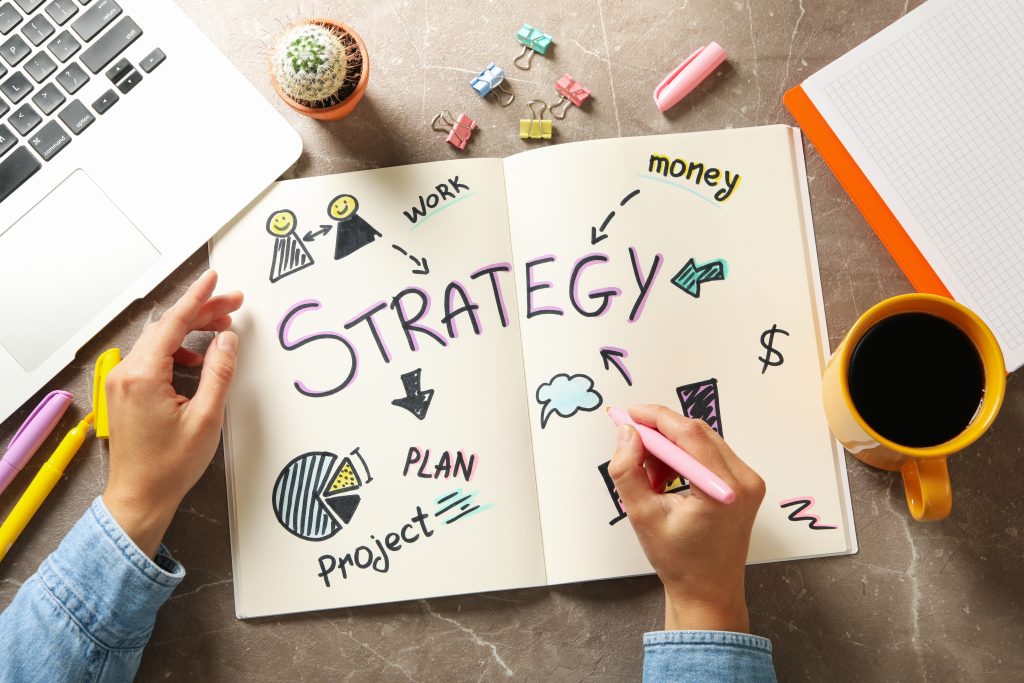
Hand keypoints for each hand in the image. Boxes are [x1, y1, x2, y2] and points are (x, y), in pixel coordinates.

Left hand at [102, 270, 242, 557]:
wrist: (140, 497)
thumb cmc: (169, 466)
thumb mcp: (206, 418)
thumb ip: (219, 373)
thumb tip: (227, 341)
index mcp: (143, 376)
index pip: (172, 323)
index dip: (197, 298)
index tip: (213, 279)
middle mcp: (126, 373)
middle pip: (166, 328)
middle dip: (201, 312)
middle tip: (232, 304)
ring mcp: (123, 382)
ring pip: (160, 341)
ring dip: (190, 331)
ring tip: (222, 328)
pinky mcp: (126, 391)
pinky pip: (153, 357)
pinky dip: (178, 350)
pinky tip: (198, 359)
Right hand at [608, 405, 765, 632]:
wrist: (708, 591)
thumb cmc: (679, 561)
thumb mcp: (642, 515)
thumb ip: (627, 470)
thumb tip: (627, 434)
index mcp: (722, 490)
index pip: (688, 433)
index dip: (654, 418)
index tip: (627, 414)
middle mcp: (744, 481)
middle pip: (697, 432)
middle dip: (660, 432)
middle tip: (630, 440)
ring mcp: (749, 481)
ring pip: (702, 440)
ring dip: (670, 447)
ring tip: (649, 476)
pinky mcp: (745, 484)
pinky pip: (710, 454)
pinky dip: (684, 458)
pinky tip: (666, 480)